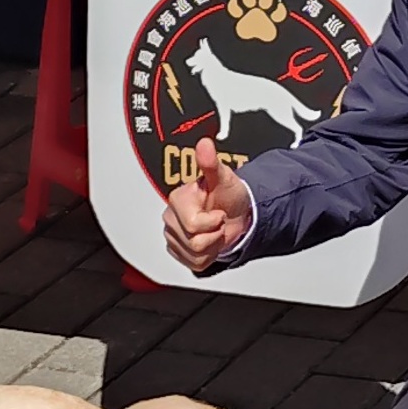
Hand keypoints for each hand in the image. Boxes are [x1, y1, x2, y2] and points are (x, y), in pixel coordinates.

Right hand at [162, 135, 251, 270]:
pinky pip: (194, 263)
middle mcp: (171, 218)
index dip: (213, 221)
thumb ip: (211, 162)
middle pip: (194, 242)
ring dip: (212, 245)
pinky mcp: (177, 251)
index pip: (193, 224)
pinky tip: (210, 242)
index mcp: (178, 200)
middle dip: (213, 234)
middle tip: (217, 221)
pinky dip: (208, 256)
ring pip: (194, 254)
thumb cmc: (229, 196)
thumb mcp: (224, 177)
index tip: (218, 212)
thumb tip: (204, 145)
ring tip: (214, 231)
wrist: (236, 214)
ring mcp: (173, 236)